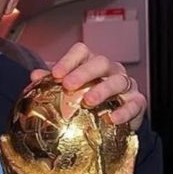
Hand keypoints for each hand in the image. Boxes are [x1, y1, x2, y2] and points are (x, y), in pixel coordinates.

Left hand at [30, 42, 146, 130]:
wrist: (114, 121)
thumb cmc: (88, 100)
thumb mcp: (69, 91)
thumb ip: (51, 83)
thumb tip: (34, 75)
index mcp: (92, 63)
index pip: (81, 52)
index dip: (68, 60)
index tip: (55, 74)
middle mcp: (111, 70)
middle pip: (101, 62)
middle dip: (84, 72)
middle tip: (68, 85)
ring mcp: (126, 85)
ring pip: (119, 81)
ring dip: (103, 90)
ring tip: (88, 101)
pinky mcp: (137, 102)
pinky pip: (134, 104)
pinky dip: (124, 111)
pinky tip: (112, 118)